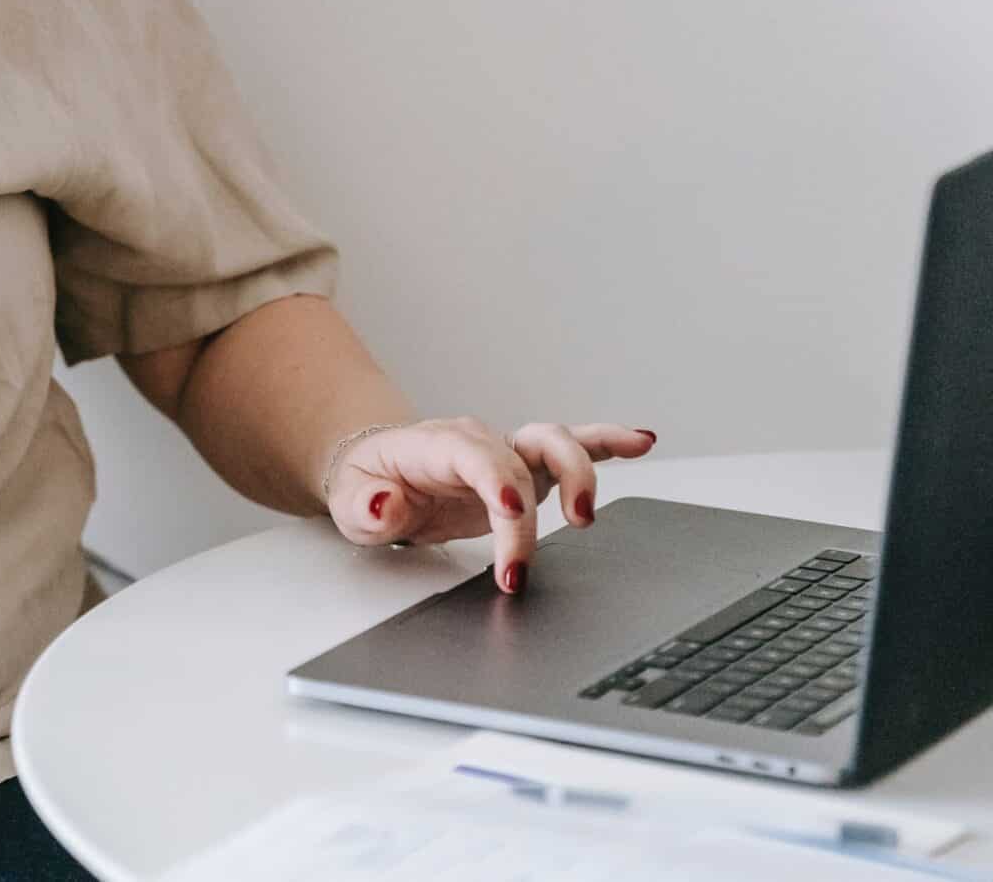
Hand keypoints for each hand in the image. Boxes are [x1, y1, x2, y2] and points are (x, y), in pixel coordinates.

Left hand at [325, 418, 657, 593]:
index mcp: (437, 445)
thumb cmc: (368, 484)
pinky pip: (573, 449)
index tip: (512, 514)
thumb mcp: (351, 502)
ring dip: (582, 472)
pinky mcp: (527, 470)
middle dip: (539, 503)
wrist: (378, 472)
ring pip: (556, 443)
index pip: (476, 457)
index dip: (499, 482)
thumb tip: (386, 504)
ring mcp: (507, 453)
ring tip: (589, 514)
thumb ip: (368, 506)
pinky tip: (642, 442)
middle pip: (523, 455)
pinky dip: (608, 444)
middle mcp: (480, 442)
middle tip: (539, 551)